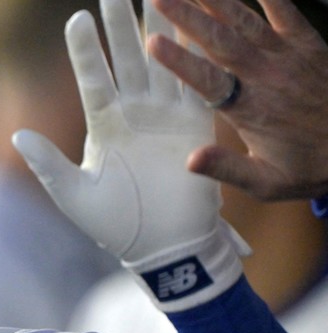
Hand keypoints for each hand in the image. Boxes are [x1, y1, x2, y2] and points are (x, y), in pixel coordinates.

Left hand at [13, 0, 245, 310]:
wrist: (163, 249)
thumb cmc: (116, 226)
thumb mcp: (74, 195)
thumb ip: (48, 163)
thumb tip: (17, 134)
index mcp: (105, 125)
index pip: (93, 78)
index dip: (85, 48)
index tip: (77, 18)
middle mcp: (135, 114)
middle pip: (127, 59)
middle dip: (121, 24)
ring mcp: (167, 117)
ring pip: (162, 63)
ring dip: (160, 30)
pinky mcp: (197, 127)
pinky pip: (197, 86)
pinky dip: (194, 59)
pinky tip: (192, 31)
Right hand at [148, 0, 327, 201]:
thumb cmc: (310, 166)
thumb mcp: (268, 182)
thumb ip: (229, 168)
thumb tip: (191, 160)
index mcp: (251, 110)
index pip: (208, 81)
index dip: (180, 61)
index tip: (154, 42)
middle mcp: (267, 76)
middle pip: (221, 41)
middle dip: (188, 17)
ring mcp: (289, 56)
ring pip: (246, 21)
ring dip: (216, 0)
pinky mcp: (308, 44)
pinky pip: (286, 12)